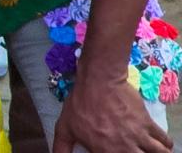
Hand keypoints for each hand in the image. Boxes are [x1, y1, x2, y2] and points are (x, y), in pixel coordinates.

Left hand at [52, 73, 170, 152]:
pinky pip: (163, 140)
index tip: (120, 152)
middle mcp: (123, 148)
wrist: (99, 81)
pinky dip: (165, 144)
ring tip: (153, 151)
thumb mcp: (64, 127)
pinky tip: (162, 144)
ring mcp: (137, 137)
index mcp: (104, 151)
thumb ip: (62, 147)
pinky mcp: (147, 124)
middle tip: (137, 151)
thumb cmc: (79, 104)